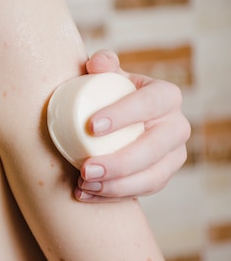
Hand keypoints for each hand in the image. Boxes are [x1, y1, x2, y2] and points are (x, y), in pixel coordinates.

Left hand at [75, 50, 190, 201]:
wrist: (116, 121)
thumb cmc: (108, 94)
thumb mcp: (106, 76)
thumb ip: (102, 64)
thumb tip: (97, 64)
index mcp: (166, 96)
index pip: (149, 104)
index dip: (123, 115)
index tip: (91, 126)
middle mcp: (177, 127)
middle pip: (154, 149)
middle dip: (120, 162)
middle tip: (85, 169)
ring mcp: (173, 156)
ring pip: (152, 177)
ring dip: (117, 186)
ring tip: (84, 184)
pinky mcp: (162, 176)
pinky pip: (142, 192)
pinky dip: (113, 196)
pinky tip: (86, 194)